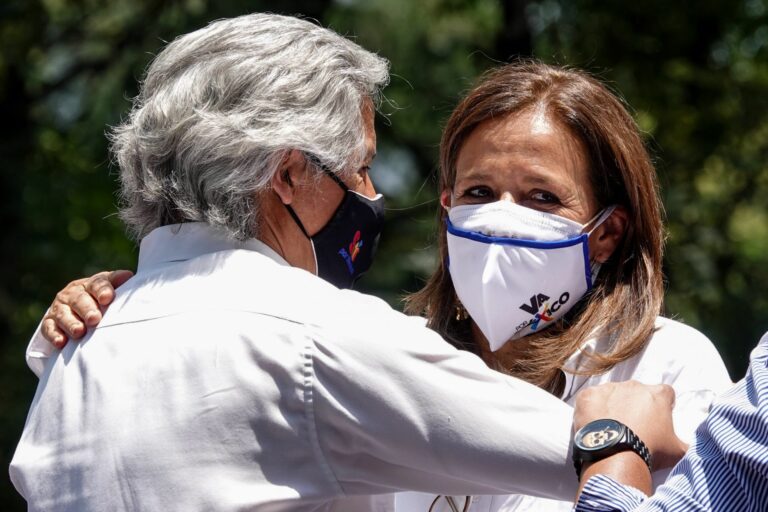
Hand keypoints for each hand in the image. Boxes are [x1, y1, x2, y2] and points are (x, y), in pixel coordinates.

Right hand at [42, 270, 133, 348]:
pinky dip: (54, 335)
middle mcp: (72, 293)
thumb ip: (118, 282)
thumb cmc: (101, 299)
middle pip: (79, 300)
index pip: (97, 284)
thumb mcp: (111, 288)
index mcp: (90, 284)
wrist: (76, 308)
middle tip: (94, 319)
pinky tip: (61, 342)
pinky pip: (49, 328)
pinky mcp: (49, 322)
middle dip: (87, 309)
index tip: (107, 298)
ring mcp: (59, 308)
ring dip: (71, 323)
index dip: (102, 290)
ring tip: (79, 332)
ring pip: (63, 314)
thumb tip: (128, 275)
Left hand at [573, 380, 687, 470]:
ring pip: (612, 395)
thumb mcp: (677, 450)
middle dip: (635, 406)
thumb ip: (687, 443)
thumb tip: (693, 446)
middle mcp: (633, 385)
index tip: (657, 421)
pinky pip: (590, 399)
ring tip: (611, 428)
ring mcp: (609, 388)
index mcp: (657, 394)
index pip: (665, 394)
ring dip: (612, 407)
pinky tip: (594, 425)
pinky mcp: (588, 395)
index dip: (663, 406)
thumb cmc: (649, 450)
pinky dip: (592, 410)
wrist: (616, 455)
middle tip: (632, 427)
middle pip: (636, 393)